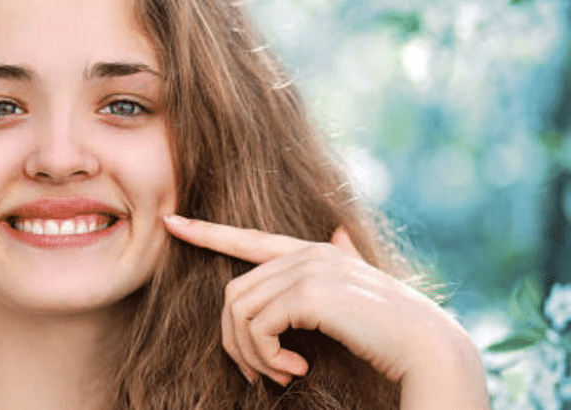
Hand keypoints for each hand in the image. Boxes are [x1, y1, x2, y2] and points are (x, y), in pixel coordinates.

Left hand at [163, 215, 487, 407]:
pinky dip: (265, 357)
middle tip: (260, 375)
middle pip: (234, 294)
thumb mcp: (362, 290)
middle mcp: (308, 254)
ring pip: (239, 312)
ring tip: (279, 377)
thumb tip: (336, 230)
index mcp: (314, 253)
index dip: (207, 232)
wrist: (429, 350)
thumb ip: (345, 258)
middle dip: (236, 342)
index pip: (248, 239)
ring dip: (251, 356)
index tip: (171, 223)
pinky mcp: (308, 293)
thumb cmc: (393, 331)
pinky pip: (256, 327)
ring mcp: (308, 270)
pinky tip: (296, 371)